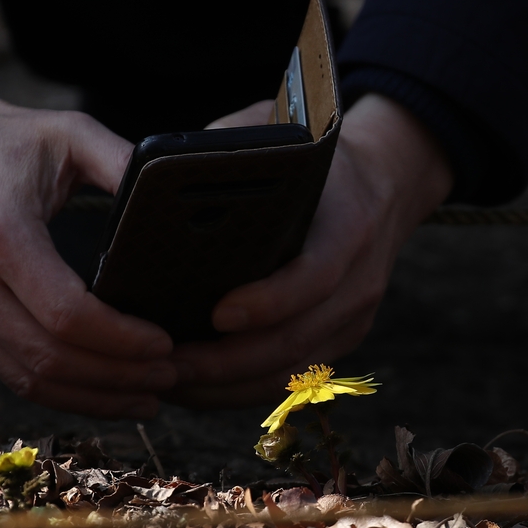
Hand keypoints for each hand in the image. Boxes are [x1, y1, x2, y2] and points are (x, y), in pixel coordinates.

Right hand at [0, 33, 174, 417]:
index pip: (67, 316)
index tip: (165, 344)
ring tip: (145, 397)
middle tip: (169, 377)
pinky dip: (59, 390)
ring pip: (28, 378)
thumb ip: (123, 163)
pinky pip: (8, 372)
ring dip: (91, 397)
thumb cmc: (1, 136)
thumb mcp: (69, 133)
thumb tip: (180, 191)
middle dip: (117, 378)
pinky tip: (100, 390)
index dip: (122, 341)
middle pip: (49, 359)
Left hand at [164, 93, 452, 407]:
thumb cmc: (314, 156)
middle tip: (164, 363)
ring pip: (288, 373)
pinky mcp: (342, 340)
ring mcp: (354, 317)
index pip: (315, 277)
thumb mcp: (275, 138)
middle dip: (225, 363)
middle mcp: (359, 280)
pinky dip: (239, 389)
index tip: (217, 314)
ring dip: (225, 386)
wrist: (386, 182)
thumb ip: (223, 160)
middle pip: (294, 341)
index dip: (268, 303)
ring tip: (166, 380)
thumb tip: (141, 189)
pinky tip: (194, 384)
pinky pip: (289, 379)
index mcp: (349, 224)